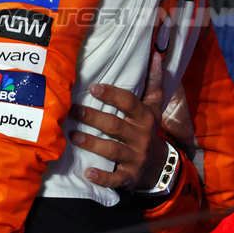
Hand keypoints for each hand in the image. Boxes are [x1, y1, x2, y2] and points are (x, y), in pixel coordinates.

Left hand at [71, 52, 165, 189]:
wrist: (160, 165)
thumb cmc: (148, 128)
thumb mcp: (154, 106)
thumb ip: (153, 82)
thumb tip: (155, 54)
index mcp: (145, 117)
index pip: (130, 103)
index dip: (113, 95)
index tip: (94, 87)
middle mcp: (141, 137)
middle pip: (116, 126)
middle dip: (94, 117)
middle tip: (73, 109)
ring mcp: (136, 157)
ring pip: (113, 150)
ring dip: (92, 143)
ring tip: (73, 135)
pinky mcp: (130, 176)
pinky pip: (116, 179)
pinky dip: (103, 177)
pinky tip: (88, 173)